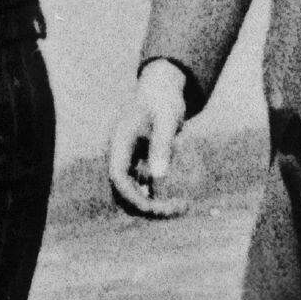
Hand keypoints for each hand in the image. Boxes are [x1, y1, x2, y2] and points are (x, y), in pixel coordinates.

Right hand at [107, 60, 192, 217]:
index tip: (156, 207)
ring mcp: (127, 160)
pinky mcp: (137, 164)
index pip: (117, 178)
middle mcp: (119, 155)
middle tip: (179, 208)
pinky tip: (178, 201)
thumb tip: (158, 177)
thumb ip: (162, 145)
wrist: (161, 91)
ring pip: (132, 193)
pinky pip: (142, 188)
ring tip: (182, 206)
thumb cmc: (164, 101)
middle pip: (122, 192)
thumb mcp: (168, 119)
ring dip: (152, 205)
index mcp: (119, 143)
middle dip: (146, 206)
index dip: (132, 196)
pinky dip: (157, 197)